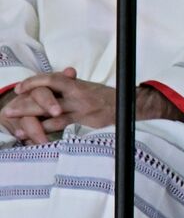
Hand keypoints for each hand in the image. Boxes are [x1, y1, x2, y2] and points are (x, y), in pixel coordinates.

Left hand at [2, 69, 182, 141]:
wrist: (137, 108)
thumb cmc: (114, 100)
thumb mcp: (93, 88)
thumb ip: (76, 86)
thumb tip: (65, 76)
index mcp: (80, 86)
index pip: (53, 79)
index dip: (35, 82)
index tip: (20, 88)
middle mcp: (81, 96)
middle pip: (46, 97)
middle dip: (25, 104)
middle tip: (9, 111)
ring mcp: (85, 112)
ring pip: (53, 116)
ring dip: (32, 123)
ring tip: (17, 130)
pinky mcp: (89, 125)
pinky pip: (66, 131)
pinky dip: (50, 135)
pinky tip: (38, 141)